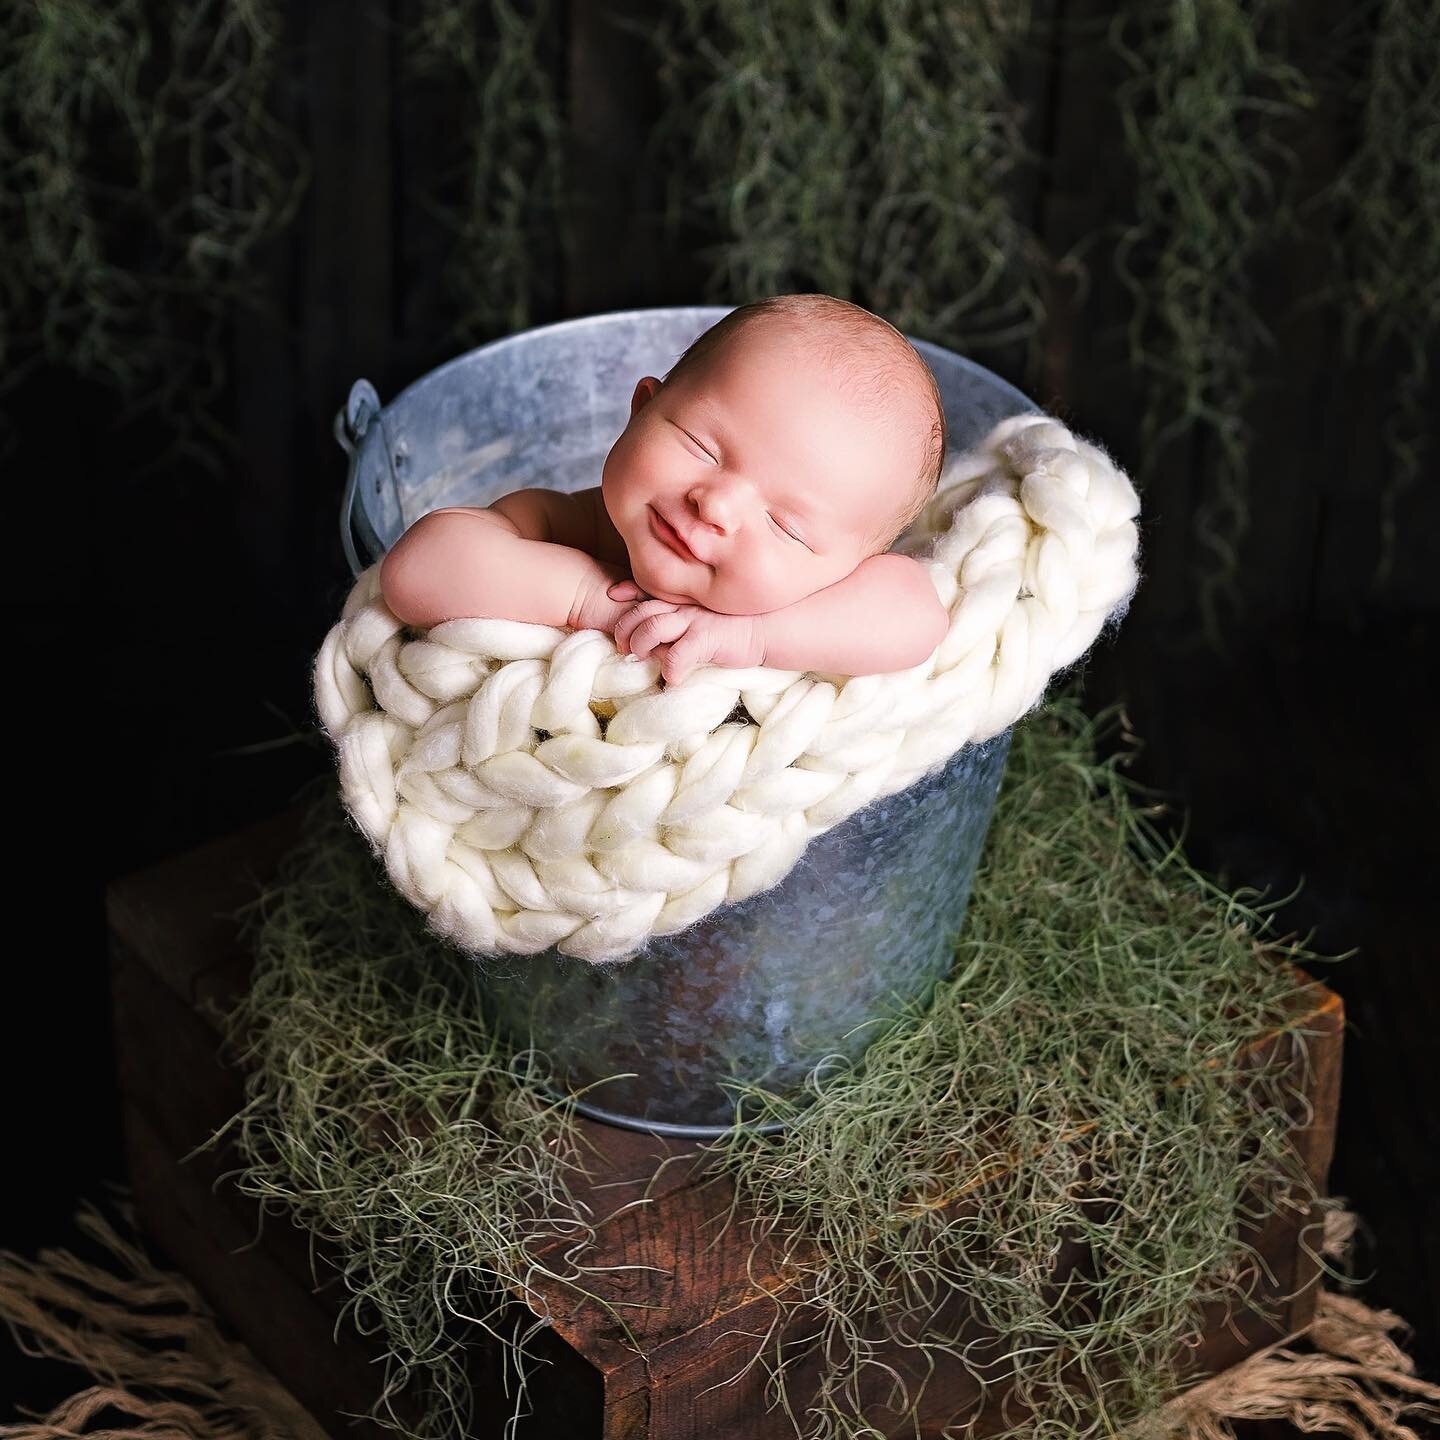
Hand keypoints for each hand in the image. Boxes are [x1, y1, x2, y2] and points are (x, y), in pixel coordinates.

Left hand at [607, 580, 764, 684]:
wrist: (769, 628)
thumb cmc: (736, 627)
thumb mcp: (705, 618)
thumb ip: (681, 623)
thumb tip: (657, 643)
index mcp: (682, 602)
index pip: (647, 592)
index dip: (628, 593)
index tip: (614, 596)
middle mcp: (684, 608)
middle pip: (641, 611)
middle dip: (625, 628)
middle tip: (624, 646)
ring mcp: (694, 621)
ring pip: (652, 628)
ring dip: (640, 645)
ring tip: (641, 658)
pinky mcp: (707, 639)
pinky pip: (679, 654)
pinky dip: (670, 668)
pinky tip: (673, 679)